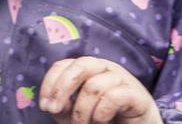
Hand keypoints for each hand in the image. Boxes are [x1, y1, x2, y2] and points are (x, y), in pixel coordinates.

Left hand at [39, 56, 162, 123]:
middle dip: (62, 88)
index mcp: (89, 69)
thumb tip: (54, 104)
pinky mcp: (136, 94)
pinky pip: (114, 97)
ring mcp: (123, 78)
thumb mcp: (76, 113)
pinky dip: (102, 112)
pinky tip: (102, 121)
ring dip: (83, 111)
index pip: (64, 64)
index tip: (44, 105)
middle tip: (56, 111)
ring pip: (94, 86)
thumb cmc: (105, 118)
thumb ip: (63, 107)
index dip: (50, 82)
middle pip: (80, 65)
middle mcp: (106, 68)